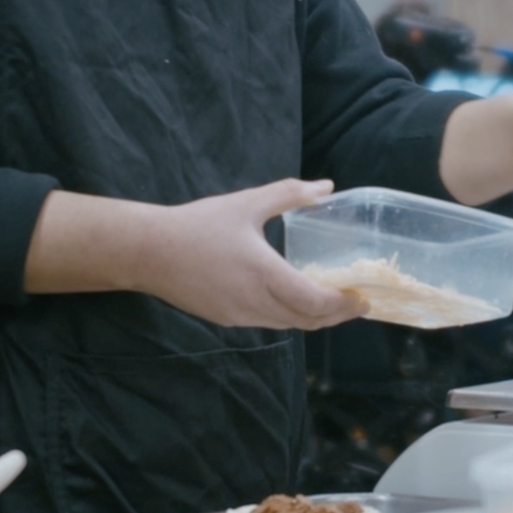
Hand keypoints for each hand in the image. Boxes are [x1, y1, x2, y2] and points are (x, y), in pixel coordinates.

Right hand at [132, 179, 366, 331]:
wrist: (149, 252)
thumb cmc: (198, 224)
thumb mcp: (247, 203)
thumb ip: (289, 195)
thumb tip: (326, 187)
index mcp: (264, 274)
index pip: (314, 302)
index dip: (342, 305)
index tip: (363, 298)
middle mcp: (254, 303)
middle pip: (306, 321)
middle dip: (336, 316)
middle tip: (357, 304)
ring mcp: (239, 316)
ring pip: (287, 325)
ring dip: (312, 318)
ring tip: (332, 303)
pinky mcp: (225, 320)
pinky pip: (266, 323)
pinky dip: (288, 317)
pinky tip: (294, 301)